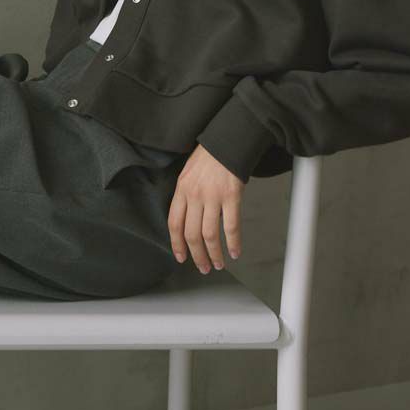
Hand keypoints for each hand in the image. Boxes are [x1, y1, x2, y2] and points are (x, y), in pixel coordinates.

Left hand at [167, 144, 242, 272]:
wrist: (227, 142)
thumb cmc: (208, 158)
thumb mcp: (187, 173)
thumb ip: (185, 195)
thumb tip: (186, 220)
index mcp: (181, 189)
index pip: (174, 223)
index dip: (176, 244)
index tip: (181, 257)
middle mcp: (195, 195)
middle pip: (191, 233)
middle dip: (197, 255)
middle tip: (203, 267)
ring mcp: (213, 196)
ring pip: (209, 234)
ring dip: (214, 254)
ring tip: (218, 264)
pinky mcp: (231, 197)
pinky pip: (231, 226)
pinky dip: (233, 243)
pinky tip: (235, 252)